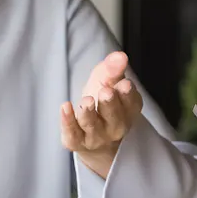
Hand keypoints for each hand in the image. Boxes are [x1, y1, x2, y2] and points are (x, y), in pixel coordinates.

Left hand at [61, 51, 145, 178]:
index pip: (130, 103)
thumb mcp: (108, 81)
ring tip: (86, 100)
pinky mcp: (77, 141)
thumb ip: (113, 69)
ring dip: (89, 113)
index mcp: (128, 109)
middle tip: (106, 92)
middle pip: (114, 116)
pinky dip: (68, 122)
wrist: (91, 134)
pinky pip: (72, 134)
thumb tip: (120, 56)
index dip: (127, 94)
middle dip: (110, 104)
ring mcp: (96, 136)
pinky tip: (65, 107)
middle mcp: (115, 126)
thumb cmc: (102, 103)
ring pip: (92, 125)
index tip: (124, 84)